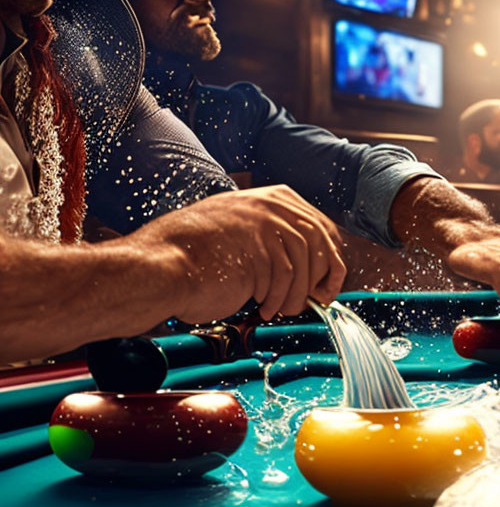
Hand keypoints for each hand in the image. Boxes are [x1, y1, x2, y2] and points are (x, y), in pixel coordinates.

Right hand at [133, 185, 346, 322]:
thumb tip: (314, 269)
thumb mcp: (242, 234)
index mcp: (272, 197)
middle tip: (316, 301)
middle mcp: (271, 205)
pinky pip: (285, 278)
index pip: (321, 226)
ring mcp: (263, 222)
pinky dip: (279, 299)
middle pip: (320, 242)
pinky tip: (265, 308)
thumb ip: (276, 240)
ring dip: (297, 293)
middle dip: (323, 277)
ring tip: (281, 309)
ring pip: (305, 263)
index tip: (328, 285)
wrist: (160, 265)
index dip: (332, 259)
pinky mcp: (256, 245)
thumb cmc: (198, 258)